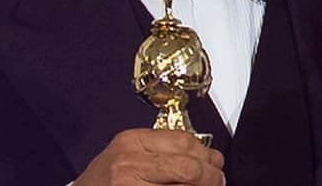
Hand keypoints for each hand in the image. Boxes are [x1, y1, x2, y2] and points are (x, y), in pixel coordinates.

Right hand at [74, 129, 224, 185]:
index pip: (183, 141)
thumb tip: (207, 158)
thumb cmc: (103, 180)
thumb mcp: (127, 155)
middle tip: (218, 181)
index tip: (215, 162)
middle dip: (211, 176)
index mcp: (132, 141)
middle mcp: (130, 163)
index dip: (206, 153)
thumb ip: (160, 151)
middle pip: (187, 167)